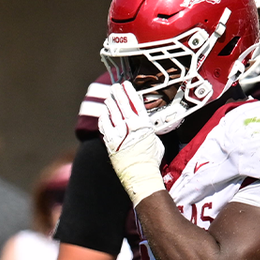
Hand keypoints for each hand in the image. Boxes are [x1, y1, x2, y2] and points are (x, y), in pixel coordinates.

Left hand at [98, 81, 165, 205]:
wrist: (140, 174)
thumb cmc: (151, 160)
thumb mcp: (155, 140)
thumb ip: (147, 130)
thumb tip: (145, 126)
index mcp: (143, 124)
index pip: (135, 103)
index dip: (129, 92)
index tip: (126, 84)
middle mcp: (129, 127)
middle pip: (122, 106)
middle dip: (118, 94)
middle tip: (114, 87)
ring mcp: (118, 134)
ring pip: (111, 114)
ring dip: (110, 104)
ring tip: (109, 98)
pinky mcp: (109, 142)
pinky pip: (104, 126)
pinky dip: (103, 118)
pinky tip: (103, 114)